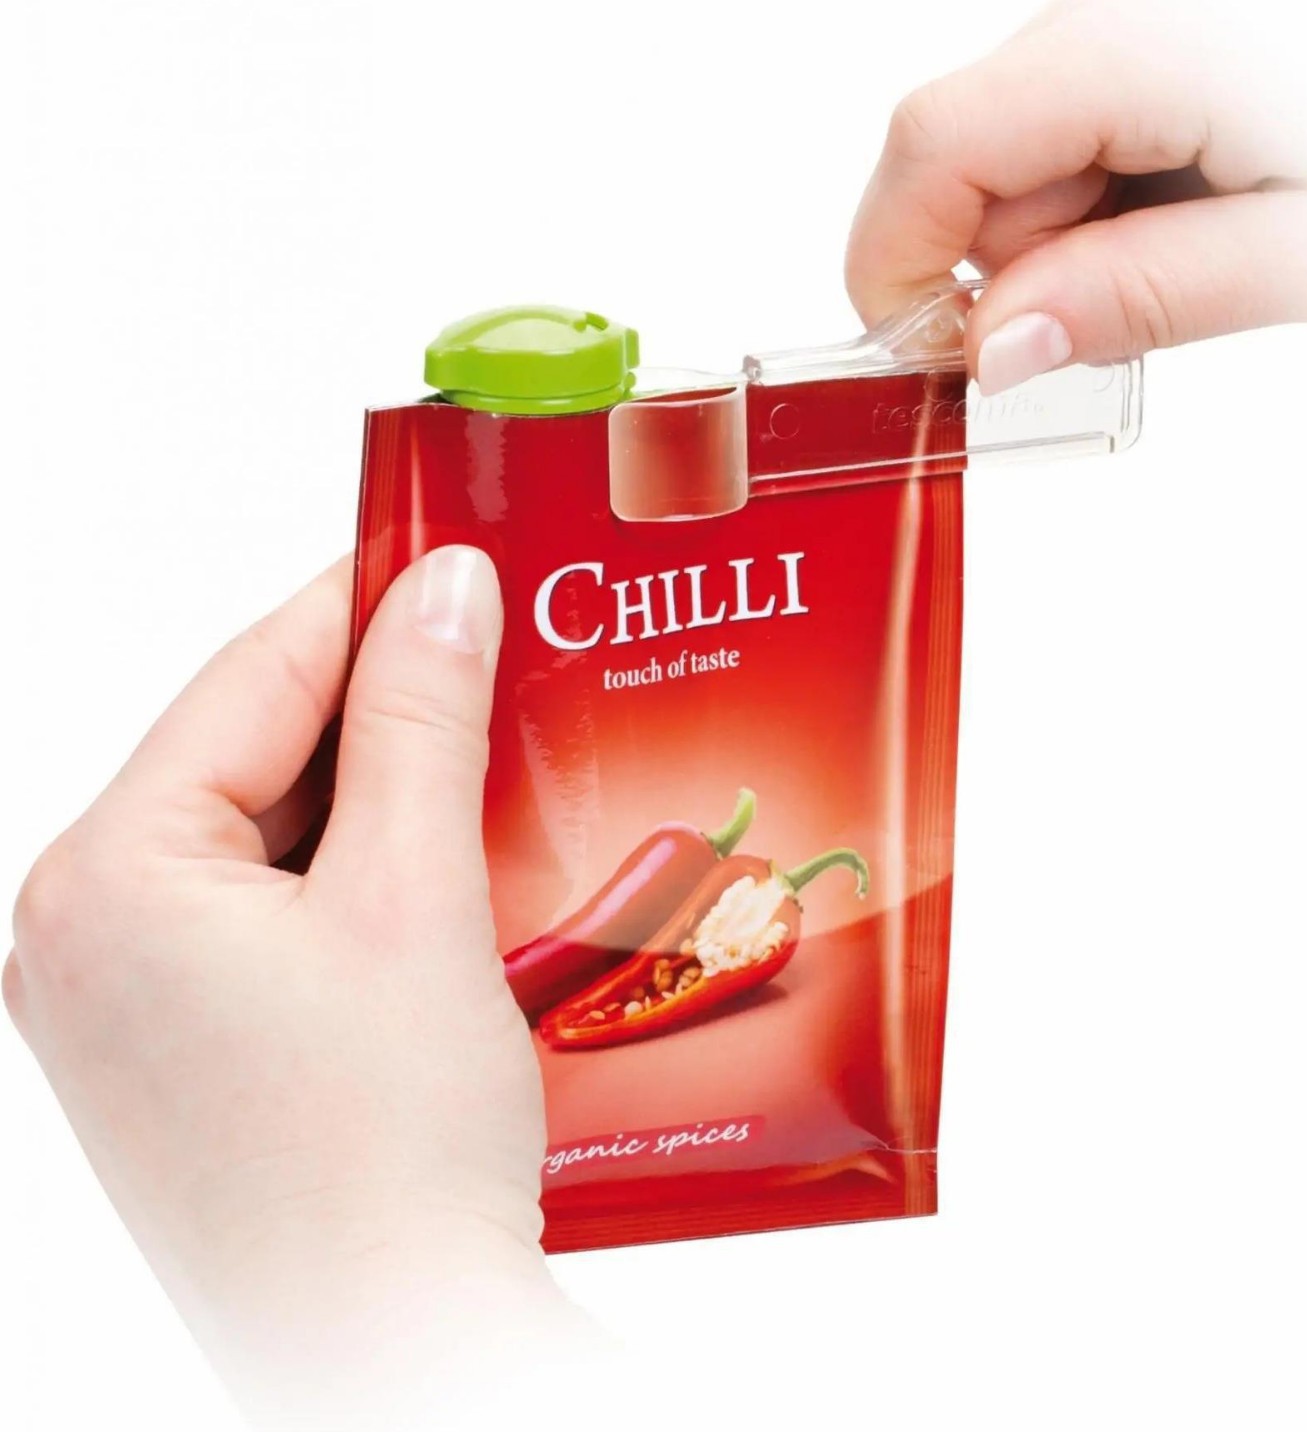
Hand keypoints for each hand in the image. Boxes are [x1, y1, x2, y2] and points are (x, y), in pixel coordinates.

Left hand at [4, 548, 580, 1421]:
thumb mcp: (415, 898)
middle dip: (379, 706)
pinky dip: (356, 875)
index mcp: (106, 878)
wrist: (395, 1348)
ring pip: (267, 838)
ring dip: (378, 795)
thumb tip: (445, 587)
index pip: (249, 680)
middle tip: (496, 652)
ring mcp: (127, 1003)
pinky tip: (443, 863)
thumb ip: (423, 721)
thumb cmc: (387, 1153)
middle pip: (252, 757)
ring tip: (488, 754)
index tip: (452, 553)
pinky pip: (269, 914)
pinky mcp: (184, 1050)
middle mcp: (88, 935)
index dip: (361, 602)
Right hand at [846, 0, 1306, 391]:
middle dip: (1006, 267)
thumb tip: (1002, 349)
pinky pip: (1074, 133)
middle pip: (965, 156)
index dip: (900, 269)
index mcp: (1153, 39)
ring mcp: (1135, 21)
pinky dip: (1106, 201)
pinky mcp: (1159, 44)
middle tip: (1122, 313)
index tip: (936, 366)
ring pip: (1016, 154)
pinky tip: (1196, 207)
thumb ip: (1146, 295)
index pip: (933, 145)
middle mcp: (1121, 9)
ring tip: (1198, 244)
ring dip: (1069, 239)